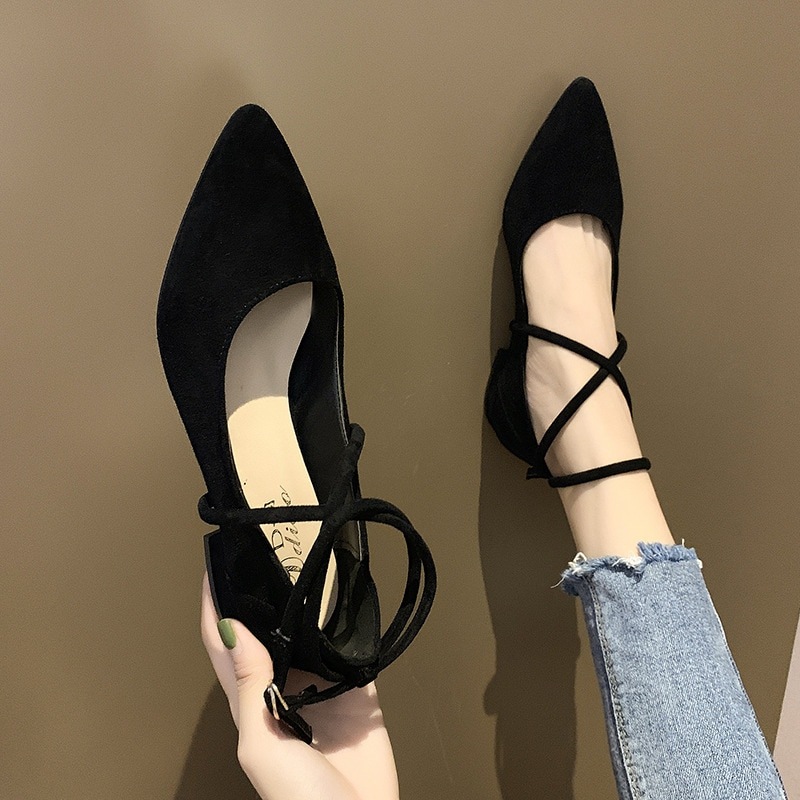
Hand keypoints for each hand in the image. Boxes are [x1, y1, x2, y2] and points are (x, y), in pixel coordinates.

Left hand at [201, 574, 399, 799]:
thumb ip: (249, 687)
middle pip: (269, 627)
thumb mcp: (262, 744)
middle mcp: (283, 685)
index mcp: (251, 698)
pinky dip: (352, 621)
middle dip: (266, 591)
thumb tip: (233, 628)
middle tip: (271, 546)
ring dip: (309, 599)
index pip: (223, 640)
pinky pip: (353, 647)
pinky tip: (352, 596)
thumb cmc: (299, 799)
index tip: (215, 560)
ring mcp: (322, 685)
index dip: (214, 601)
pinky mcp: (358, 690)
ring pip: (311, 630)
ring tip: (309, 558)